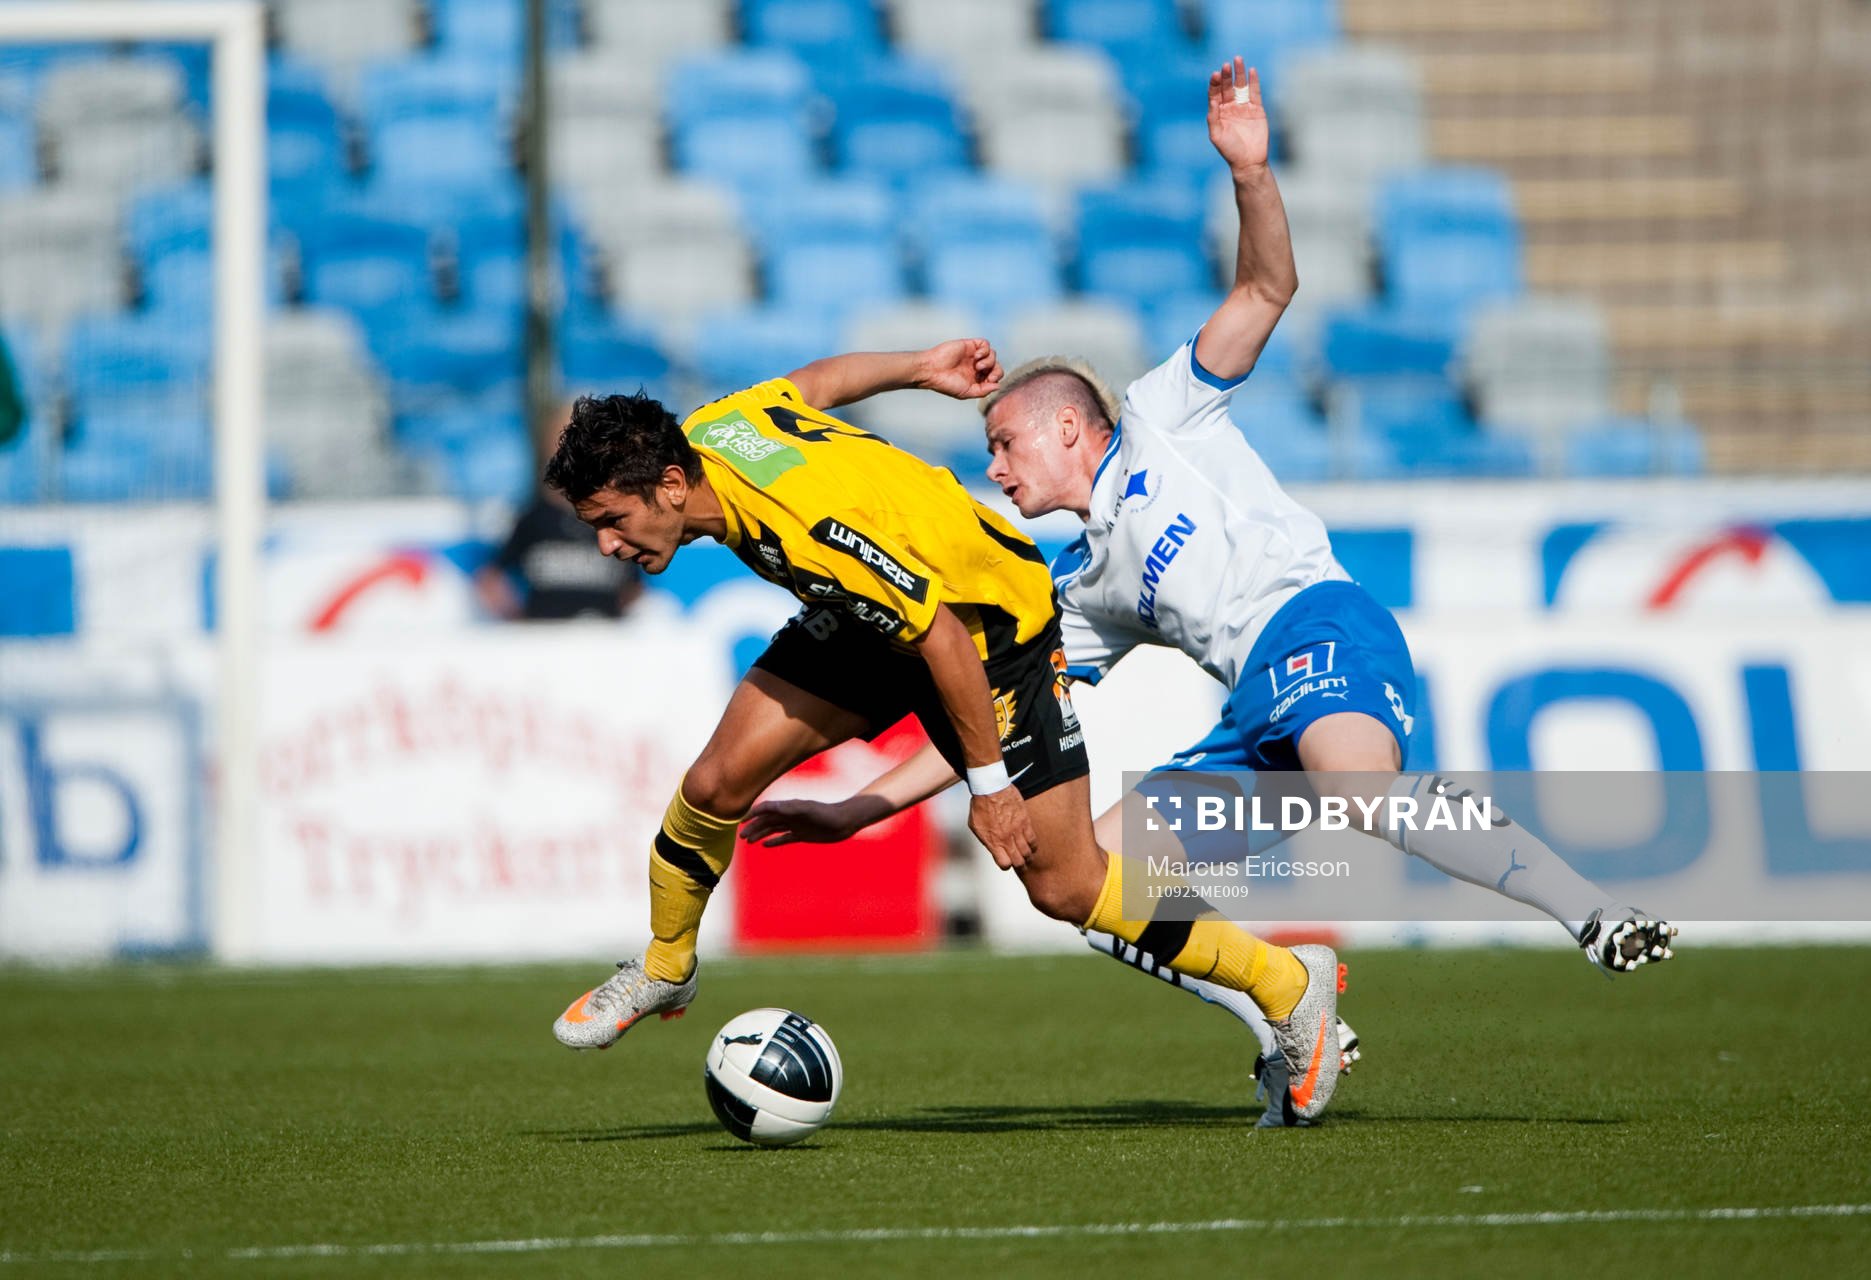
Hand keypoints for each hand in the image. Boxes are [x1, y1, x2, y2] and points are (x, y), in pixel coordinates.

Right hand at [741, 797, 871, 846]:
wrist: (845, 821)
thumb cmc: (827, 813)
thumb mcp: (809, 810)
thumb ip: (791, 809)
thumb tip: (773, 808)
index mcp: (789, 807)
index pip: (766, 808)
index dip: (753, 813)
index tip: (741, 821)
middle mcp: (790, 815)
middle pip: (767, 820)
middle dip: (754, 826)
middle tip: (742, 837)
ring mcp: (795, 825)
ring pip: (773, 829)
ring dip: (760, 834)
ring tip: (749, 841)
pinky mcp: (802, 835)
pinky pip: (784, 838)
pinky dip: (774, 841)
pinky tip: (765, 845)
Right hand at [916, 338, 1003, 400]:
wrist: (932, 370)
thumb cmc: (946, 383)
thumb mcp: (967, 392)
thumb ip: (983, 391)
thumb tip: (998, 386)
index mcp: (976, 378)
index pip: (994, 376)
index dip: (995, 378)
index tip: (989, 381)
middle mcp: (976, 366)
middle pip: (996, 365)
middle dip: (996, 370)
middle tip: (988, 375)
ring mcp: (973, 355)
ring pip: (992, 354)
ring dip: (989, 361)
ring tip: (977, 366)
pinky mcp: (969, 345)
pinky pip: (985, 344)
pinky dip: (985, 350)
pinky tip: (977, 356)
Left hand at [968, 787, 1036, 870]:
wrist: (991, 788)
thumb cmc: (980, 806)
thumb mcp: (975, 826)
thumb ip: (985, 839)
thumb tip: (992, 847)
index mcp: (993, 841)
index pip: (1004, 864)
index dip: (1005, 865)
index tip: (1005, 862)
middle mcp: (1007, 838)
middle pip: (1019, 860)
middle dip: (1020, 866)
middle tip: (1021, 866)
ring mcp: (1017, 830)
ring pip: (1027, 851)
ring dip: (1028, 857)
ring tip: (1027, 857)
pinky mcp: (1025, 821)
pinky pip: (1032, 838)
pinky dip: (1033, 845)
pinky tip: (1031, 846)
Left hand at [1208, 56, 1269, 173]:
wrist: (1249, 161)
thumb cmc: (1230, 150)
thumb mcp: (1216, 134)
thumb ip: (1213, 116)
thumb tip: (1212, 100)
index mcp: (1218, 113)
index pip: (1215, 94)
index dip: (1215, 83)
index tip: (1215, 74)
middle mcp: (1230, 107)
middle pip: (1228, 87)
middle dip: (1227, 75)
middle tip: (1227, 64)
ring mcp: (1244, 107)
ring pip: (1241, 86)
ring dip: (1239, 74)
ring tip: (1238, 60)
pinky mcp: (1257, 109)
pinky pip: (1255, 92)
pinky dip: (1254, 82)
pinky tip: (1252, 71)